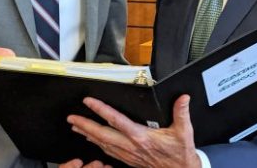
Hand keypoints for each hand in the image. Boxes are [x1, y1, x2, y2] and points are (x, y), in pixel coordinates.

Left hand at [67, 94, 200, 167]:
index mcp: (141, 137)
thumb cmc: (180, 154)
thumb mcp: (184, 132)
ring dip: (88, 134)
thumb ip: (181, 113)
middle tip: (72, 118)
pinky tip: (91, 139)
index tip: (89, 102)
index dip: (101, 110)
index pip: (116, 120)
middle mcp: (131, 146)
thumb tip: (183, 98)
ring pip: (103, 143)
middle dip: (85, 125)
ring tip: (75, 126)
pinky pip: (108, 151)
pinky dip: (97, 144)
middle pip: (103, 134)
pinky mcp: (128, 160)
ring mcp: (128, 154)